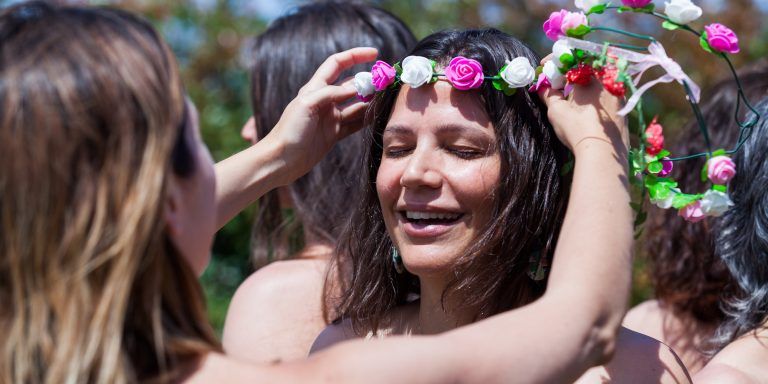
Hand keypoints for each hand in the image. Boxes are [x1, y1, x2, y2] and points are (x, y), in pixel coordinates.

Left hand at [263, 47, 377, 183]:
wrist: (281, 160)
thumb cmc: (289, 130)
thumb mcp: (307, 105)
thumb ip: (330, 93)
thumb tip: (355, 88)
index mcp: (315, 88)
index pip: (337, 64)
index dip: (355, 55)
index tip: (375, 53)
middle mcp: (324, 100)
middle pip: (350, 84)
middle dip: (368, 81)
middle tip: (386, 82)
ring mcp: (330, 118)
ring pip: (355, 104)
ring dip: (370, 101)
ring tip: (386, 99)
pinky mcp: (334, 134)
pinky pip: (354, 123)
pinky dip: (366, 119)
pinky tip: (378, 116)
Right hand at [537, 56, 627, 154]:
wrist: (604, 153)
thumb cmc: (577, 129)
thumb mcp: (556, 111)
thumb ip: (549, 95)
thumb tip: (543, 88)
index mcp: (590, 76)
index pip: (571, 58)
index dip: (555, 60)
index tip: (543, 66)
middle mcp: (607, 80)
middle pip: (587, 67)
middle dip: (570, 71)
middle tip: (557, 81)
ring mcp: (618, 95)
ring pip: (599, 80)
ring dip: (583, 83)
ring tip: (570, 95)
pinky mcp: (623, 109)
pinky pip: (607, 93)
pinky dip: (594, 95)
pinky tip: (586, 108)